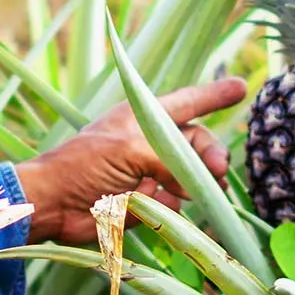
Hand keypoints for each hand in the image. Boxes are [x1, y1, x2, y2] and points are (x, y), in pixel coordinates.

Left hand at [15, 76, 247, 244]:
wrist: (54, 204)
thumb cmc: (84, 164)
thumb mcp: (129, 149)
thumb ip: (167, 159)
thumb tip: (194, 182)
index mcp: (143, 119)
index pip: (186, 102)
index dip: (213, 95)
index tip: (241, 88)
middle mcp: (149, 144)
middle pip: (196, 144)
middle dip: (211, 155)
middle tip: (219, 170)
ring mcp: (150, 174)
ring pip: (191, 177)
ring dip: (202, 183)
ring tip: (210, 190)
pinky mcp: (147, 204)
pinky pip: (176, 203)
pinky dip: (177, 205)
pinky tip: (166, 206)